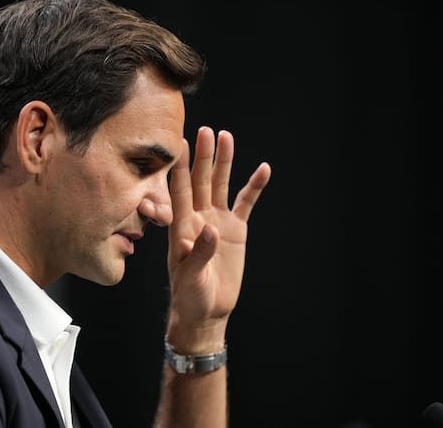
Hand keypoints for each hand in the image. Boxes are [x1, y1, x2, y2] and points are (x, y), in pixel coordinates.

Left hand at [166, 126, 270, 351]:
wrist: (207, 311)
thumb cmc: (190, 296)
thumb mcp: (189, 278)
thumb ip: (197, 253)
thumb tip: (210, 230)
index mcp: (181, 226)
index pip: (179, 191)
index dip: (179, 168)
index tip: (179, 143)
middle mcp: (198, 217)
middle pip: (200, 180)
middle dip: (203, 156)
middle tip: (205, 131)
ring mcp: (217, 221)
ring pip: (221, 185)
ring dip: (224, 163)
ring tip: (226, 136)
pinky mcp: (235, 231)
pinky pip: (246, 204)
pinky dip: (254, 187)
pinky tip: (263, 169)